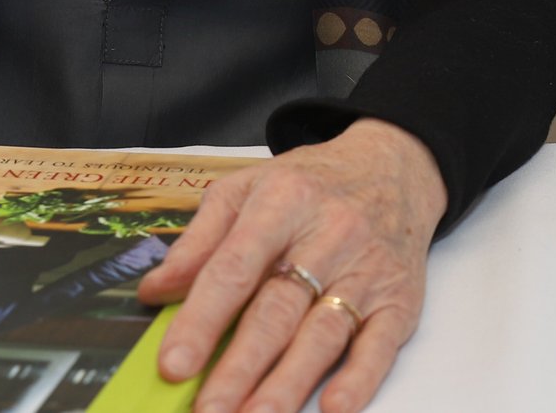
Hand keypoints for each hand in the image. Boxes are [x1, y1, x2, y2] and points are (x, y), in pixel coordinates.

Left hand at [136, 118, 447, 412]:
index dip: (202, 319)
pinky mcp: (398, 299)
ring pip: (323, 333)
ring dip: (288, 383)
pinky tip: (333, 406)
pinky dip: (359, 378)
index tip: (174, 363)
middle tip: (208, 410)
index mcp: (283, 201)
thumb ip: (200, 240)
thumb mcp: (248, 187)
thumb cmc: (312, 183)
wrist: (394, 166)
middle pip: (277, 310)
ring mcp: (367, 270)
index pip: (235, 268)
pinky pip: (380, 343)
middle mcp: (329, 235)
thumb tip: (157, 290)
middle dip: (240, 367)